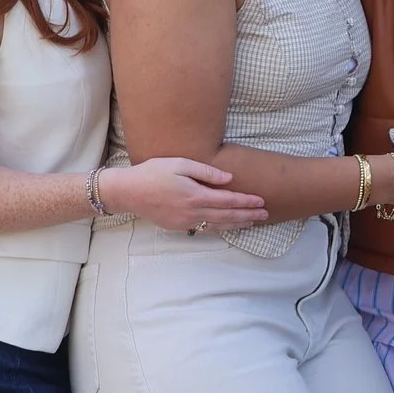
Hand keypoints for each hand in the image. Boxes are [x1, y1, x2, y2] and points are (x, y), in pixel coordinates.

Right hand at [99, 158, 269, 233]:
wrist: (128, 192)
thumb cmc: (153, 173)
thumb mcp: (180, 164)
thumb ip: (206, 172)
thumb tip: (229, 179)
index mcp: (195, 196)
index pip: (228, 201)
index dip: (246, 202)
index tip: (261, 201)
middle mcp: (193, 212)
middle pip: (227, 216)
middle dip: (247, 215)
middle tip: (265, 214)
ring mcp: (185, 222)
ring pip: (217, 226)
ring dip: (236, 224)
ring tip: (252, 222)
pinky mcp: (178, 226)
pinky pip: (204, 228)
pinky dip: (220, 228)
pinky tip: (227, 226)